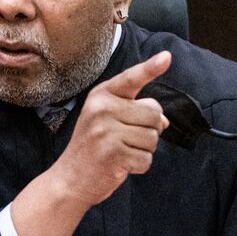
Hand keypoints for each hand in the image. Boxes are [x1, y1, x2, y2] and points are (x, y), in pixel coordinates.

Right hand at [52, 50, 171, 205]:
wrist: (70, 179)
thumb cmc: (93, 146)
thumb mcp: (108, 120)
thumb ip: (135, 112)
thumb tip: (164, 120)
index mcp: (101, 95)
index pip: (131, 78)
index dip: (151, 68)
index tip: (167, 56)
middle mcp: (102, 108)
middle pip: (154, 112)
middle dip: (150, 129)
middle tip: (127, 138)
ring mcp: (106, 131)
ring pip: (153, 137)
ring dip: (144, 149)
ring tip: (122, 151)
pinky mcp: (113, 154)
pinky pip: (146, 159)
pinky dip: (139, 166)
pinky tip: (121, 165)